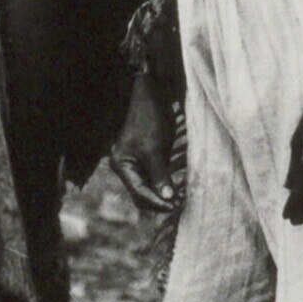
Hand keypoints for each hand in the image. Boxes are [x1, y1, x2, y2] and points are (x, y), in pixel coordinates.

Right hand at [108, 76, 179, 213]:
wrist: (150, 95)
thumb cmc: (148, 119)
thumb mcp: (154, 149)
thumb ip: (160, 175)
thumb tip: (168, 198)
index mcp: (122, 165)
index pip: (139, 192)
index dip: (157, 202)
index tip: (174, 206)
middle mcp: (126, 167)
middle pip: (141, 194)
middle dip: (159, 201)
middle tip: (179, 205)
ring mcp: (137, 163)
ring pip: (148, 188)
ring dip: (163, 195)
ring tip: (181, 199)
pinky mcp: (148, 158)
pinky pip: (154, 178)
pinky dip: (165, 185)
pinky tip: (178, 188)